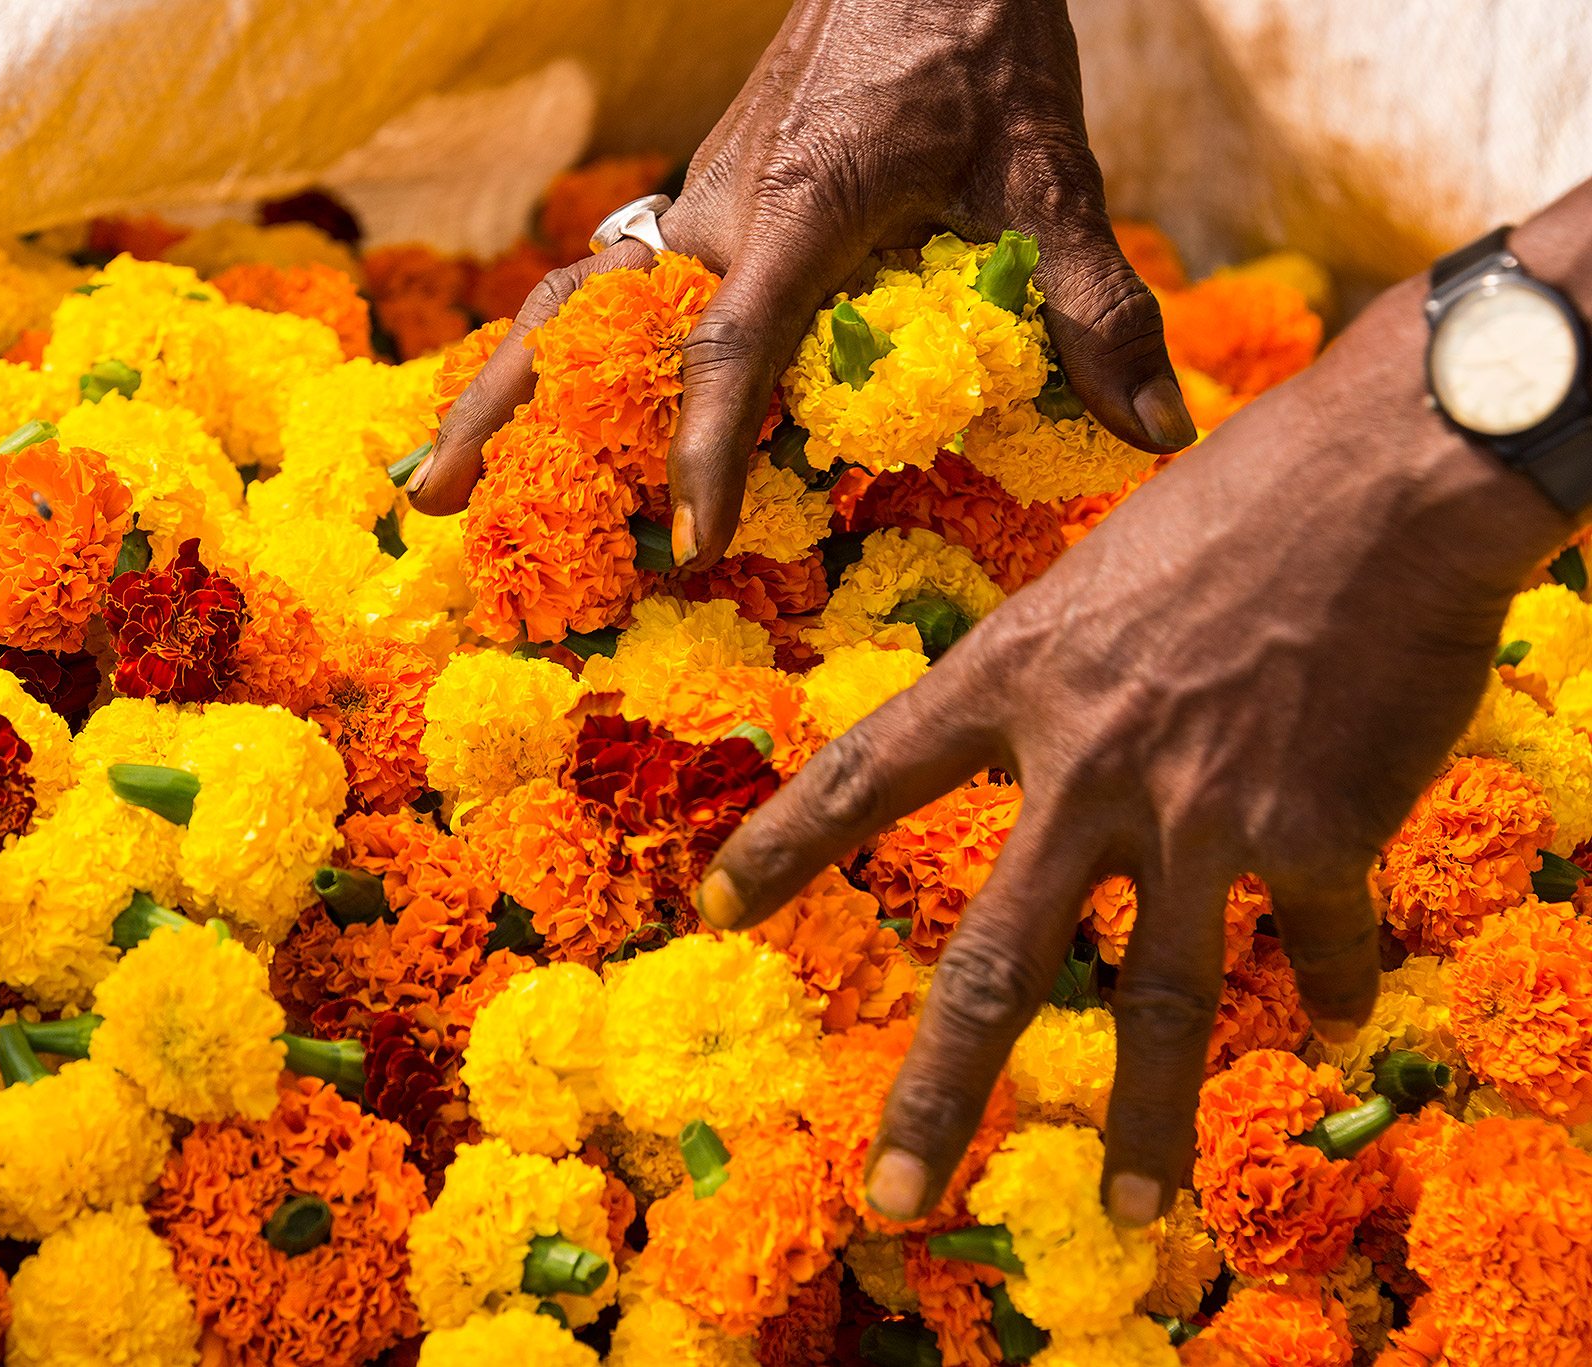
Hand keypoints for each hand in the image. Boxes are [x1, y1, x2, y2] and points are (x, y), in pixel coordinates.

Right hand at [408, 0, 1195, 565]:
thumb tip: (1158, 433)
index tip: (693, 540)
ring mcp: (697, 205)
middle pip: (580, 326)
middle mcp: (719, 214)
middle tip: (427, 508)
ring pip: (569, 306)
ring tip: (432, 479)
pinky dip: (557, 361)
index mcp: (798, 211)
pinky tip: (538, 413)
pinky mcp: (704, 199)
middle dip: (499, 418)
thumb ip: (1093, 300)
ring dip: (496, 391)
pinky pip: (607, 290)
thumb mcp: (1048, 170)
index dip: (704, 447)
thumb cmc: (978, 42)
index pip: (729, 346)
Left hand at [694, 187, 1591, 1225]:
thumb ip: (1070, 688)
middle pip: (994, 962)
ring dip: (1152, 1124)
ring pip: (1160, 1005)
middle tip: (892, 1199)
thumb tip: (1078, 783)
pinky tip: (1337, 1024)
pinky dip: (1332, 988)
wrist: (1395, 472)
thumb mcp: (1105, 573)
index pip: (866, 776)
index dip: (783, 845)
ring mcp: (1201, 811)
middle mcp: (1087, 764)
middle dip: (939, 1092)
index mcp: (1016, 678)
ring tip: (1140, 1212)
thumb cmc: (1247, 494)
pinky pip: (1317, 943)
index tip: (714, 907)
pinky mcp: (1321, 831)